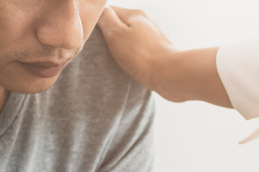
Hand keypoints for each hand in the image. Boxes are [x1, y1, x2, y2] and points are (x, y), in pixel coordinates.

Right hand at [98, 6, 231, 105]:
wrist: (169, 75)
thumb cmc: (140, 55)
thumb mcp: (115, 33)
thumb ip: (105, 19)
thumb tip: (100, 10)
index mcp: (134, 14)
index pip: (109, 10)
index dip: (97, 21)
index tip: (89, 34)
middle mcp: (145, 22)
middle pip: (120, 23)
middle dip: (108, 33)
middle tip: (99, 47)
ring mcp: (152, 36)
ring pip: (129, 36)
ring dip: (120, 45)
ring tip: (113, 56)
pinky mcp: (157, 51)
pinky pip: (138, 49)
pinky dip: (130, 54)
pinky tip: (128, 63)